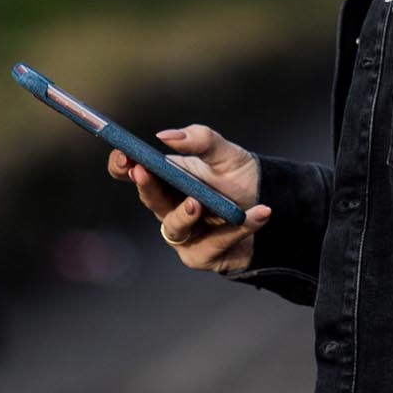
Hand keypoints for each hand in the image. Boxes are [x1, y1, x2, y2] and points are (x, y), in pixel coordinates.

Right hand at [109, 123, 271, 273]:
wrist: (271, 204)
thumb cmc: (237, 177)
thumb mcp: (224, 152)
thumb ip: (200, 139)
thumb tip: (165, 136)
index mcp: (165, 180)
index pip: (131, 173)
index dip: (121, 166)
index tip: (124, 155)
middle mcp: (168, 208)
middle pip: (150, 200)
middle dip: (147, 187)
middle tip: (144, 171)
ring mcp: (184, 235)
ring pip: (175, 227)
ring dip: (185, 214)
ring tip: (198, 202)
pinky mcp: (204, 255)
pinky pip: (215, 243)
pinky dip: (239, 228)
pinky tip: (260, 212)